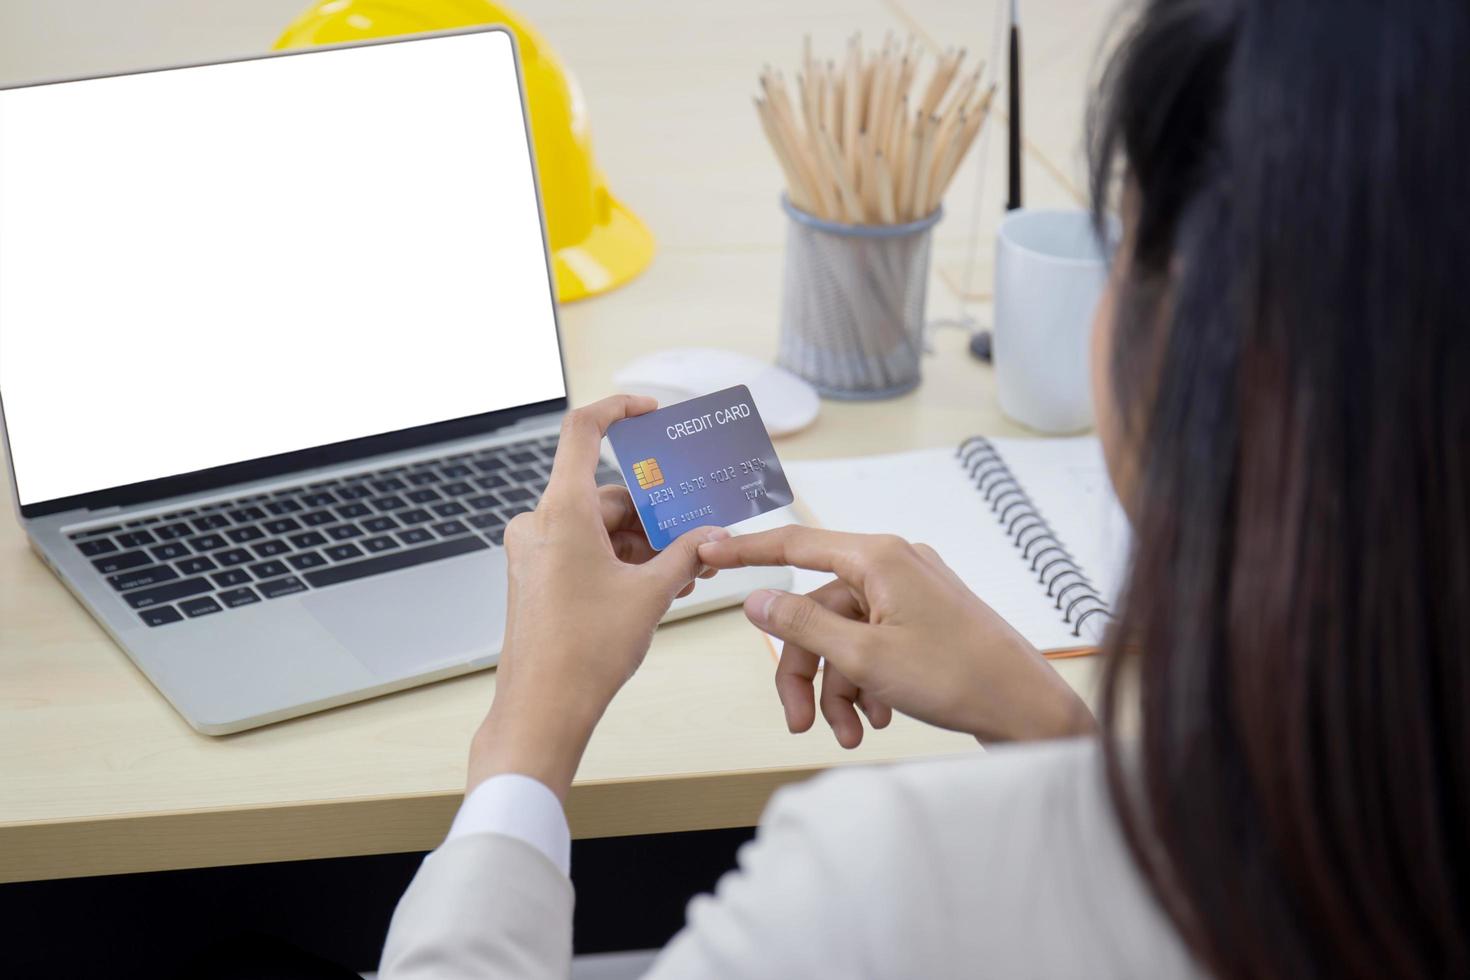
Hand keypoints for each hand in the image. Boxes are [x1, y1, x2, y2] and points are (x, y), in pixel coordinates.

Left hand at [468, 395, 728, 798]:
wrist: (542, 709)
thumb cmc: (585, 652)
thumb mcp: (651, 594)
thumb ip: (686, 554)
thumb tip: (712, 535)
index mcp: (561, 511)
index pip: (583, 431)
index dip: (618, 410)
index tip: (649, 412)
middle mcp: (540, 524)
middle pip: (607, 494)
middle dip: (657, 515)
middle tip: (700, 536)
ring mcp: (534, 552)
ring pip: (600, 527)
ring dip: (644, 543)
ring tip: (689, 571)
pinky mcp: (537, 577)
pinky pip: (585, 551)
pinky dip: (622, 560)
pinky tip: (660, 585)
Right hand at [697, 526, 1094, 746]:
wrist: (1028, 709)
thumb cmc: (957, 677)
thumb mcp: (865, 656)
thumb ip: (803, 624)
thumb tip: (756, 598)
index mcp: (879, 558)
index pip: (795, 544)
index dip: (746, 550)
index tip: (707, 554)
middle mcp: (894, 565)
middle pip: (817, 609)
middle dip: (806, 670)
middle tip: (798, 723)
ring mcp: (912, 593)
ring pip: (844, 635)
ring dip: (837, 688)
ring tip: (850, 735)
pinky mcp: (925, 621)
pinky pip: (873, 644)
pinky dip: (867, 683)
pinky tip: (880, 720)